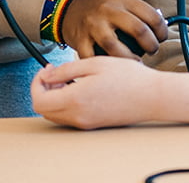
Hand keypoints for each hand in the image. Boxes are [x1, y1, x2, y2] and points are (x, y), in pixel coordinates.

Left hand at [31, 57, 163, 128]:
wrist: (152, 97)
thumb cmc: (129, 78)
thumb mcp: (94, 64)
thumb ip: (66, 70)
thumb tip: (47, 75)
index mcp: (75, 100)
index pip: (39, 99)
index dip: (36, 83)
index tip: (46, 70)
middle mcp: (77, 116)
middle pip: (44, 110)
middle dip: (44, 90)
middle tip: (56, 74)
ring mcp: (86, 123)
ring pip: (55, 115)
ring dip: (54, 98)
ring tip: (69, 80)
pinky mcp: (94, 124)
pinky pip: (69, 118)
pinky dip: (66, 104)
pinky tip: (80, 89)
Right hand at [58, 0, 168, 59]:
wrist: (67, 8)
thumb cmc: (99, 8)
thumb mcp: (119, 2)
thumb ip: (138, 13)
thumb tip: (161, 29)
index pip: (151, 15)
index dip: (162, 31)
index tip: (161, 39)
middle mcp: (108, 10)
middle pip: (138, 30)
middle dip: (151, 45)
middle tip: (152, 51)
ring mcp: (93, 25)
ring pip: (115, 47)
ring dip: (129, 59)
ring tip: (136, 62)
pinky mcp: (80, 39)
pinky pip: (93, 57)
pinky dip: (104, 65)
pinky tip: (113, 67)